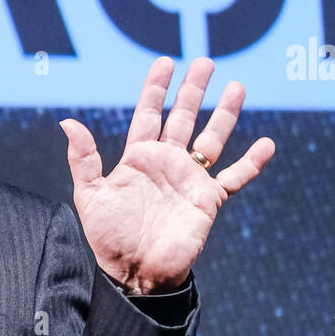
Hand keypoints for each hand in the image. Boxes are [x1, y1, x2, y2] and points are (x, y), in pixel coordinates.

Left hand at [60, 56, 274, 294]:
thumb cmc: (108, 238)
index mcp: (137, 158)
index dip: (156, 89)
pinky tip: (267, 144)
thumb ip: (83, 159)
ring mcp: (189, 180)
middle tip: (205, 61)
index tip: (165, 63)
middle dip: (193, 90)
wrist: (135, 273)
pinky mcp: (208, 200)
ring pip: (212, 139)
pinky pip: (234, 178)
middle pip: (183, 118)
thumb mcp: (90, 195)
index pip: (148, 115)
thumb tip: (67, 122)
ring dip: (225, 114)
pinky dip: (252, 162)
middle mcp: (166, 164)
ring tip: (237, 87)